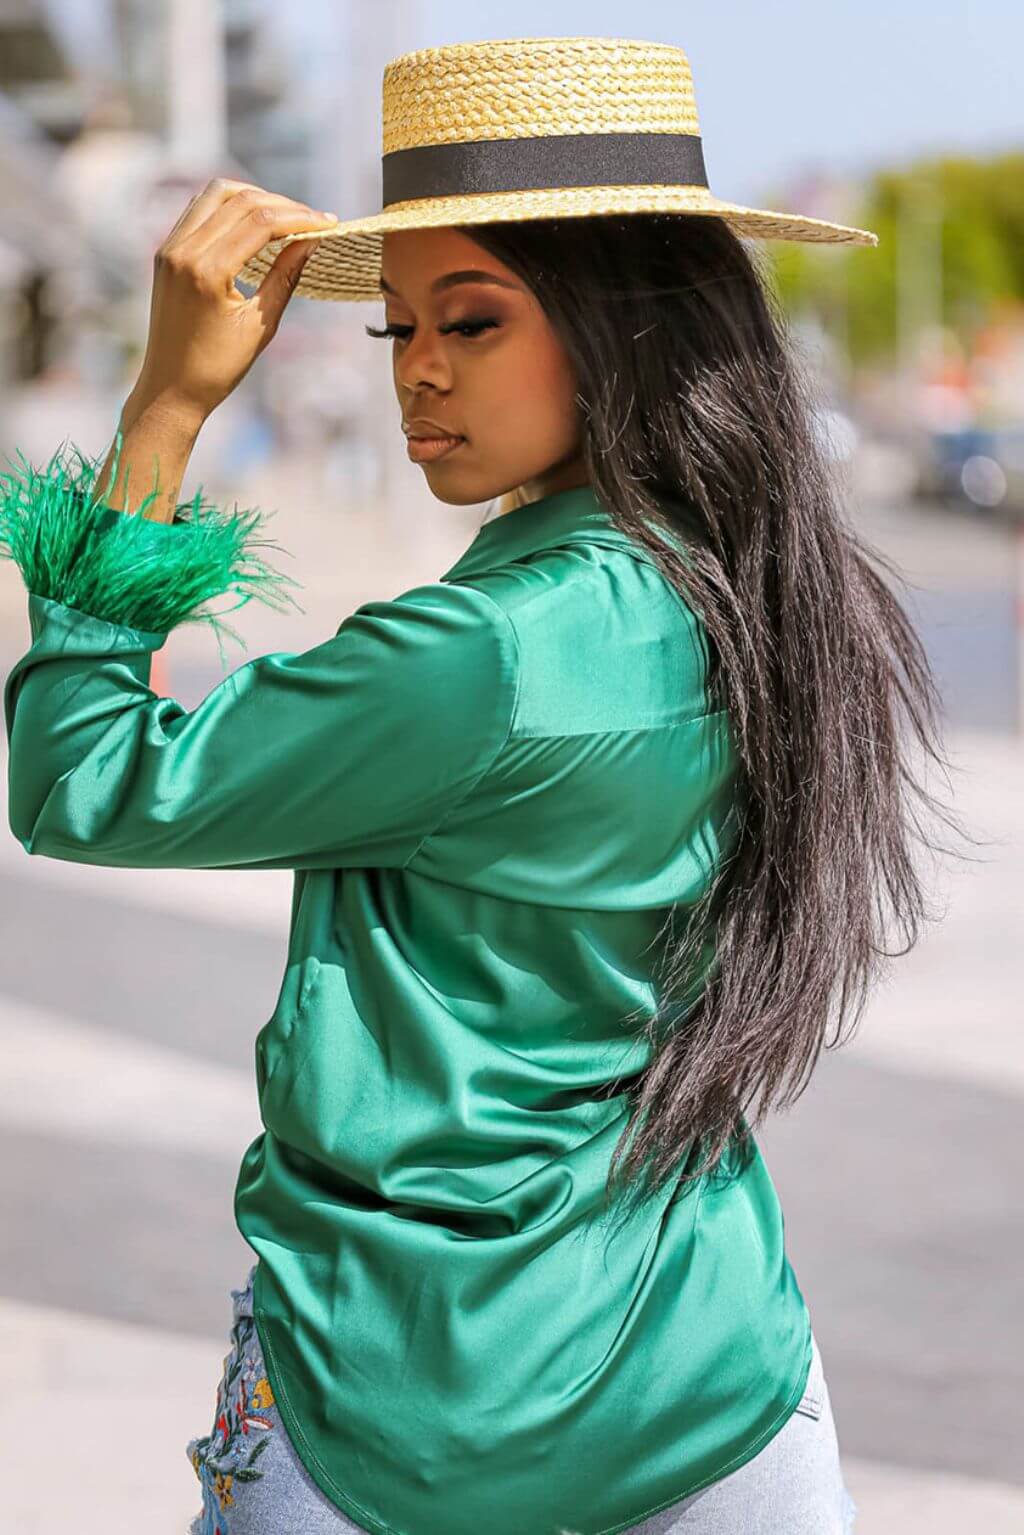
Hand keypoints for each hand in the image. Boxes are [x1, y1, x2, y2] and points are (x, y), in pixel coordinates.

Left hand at [128, 178, 338, 425]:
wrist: (169, 388)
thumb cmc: (218, 367)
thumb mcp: (260, 325)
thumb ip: (285, 276)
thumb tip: (311, 241)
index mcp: (207, 272)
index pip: (260, 222)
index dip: (300, 217)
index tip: (328, 223)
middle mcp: (184, 251)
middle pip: (240, 200)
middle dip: (282, 205)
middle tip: (313, 219)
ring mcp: (170, 247)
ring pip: (217, 194)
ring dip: (255, 197)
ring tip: (286, 215)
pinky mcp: (166, 251)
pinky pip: (200, 209)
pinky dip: (230, 206)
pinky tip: (254, 220)